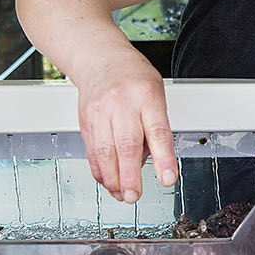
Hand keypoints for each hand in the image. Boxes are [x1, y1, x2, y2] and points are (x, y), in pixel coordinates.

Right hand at [66, 45, 176, 202]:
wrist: (100, 58)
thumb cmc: (134, 78)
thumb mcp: (156, 95)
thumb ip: (154, 128)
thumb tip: (148, 164)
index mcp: (147, 96)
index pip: (158, 132)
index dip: (164, 159)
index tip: (168, 179)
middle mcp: (122, 103)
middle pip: (126, 145)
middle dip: (130, 176)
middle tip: (135, 196)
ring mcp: (100, 112)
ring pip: (105, 152)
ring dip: (113, 179)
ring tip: (122, 194)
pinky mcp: (85, 120)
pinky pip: (91, 151)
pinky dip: (99, 170)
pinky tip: (107, 181)